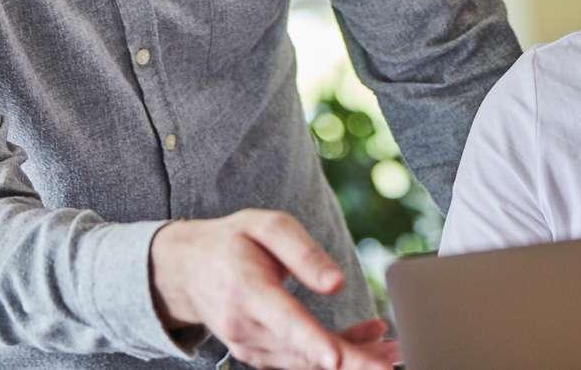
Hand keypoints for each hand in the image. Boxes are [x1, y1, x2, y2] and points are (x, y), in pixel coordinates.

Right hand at [149, 210, 399, 369]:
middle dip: (351, 360)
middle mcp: (246, 327)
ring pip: (305, 362)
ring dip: (350, 359)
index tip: (336, 359)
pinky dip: (333, 355)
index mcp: (247, 291)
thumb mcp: (265, 225)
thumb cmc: (233, 241)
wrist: (188, 269)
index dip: (312, 342)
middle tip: (392, 360)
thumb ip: (301, 251)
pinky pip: (299, 361)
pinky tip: (366, 341)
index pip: (283, 321)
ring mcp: (249, 346)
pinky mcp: (258, 353)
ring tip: (391, 348)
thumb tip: (337, 283)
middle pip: (303, 352)